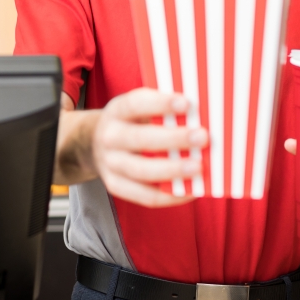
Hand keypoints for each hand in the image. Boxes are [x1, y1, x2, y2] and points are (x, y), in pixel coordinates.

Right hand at [93, 88, 207, 207]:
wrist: (96, 144)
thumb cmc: (132, 123)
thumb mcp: (139, 109)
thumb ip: (164, 111)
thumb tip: (204, 116)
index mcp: (117, 111)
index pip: (135, 104)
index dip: (160, 103)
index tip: (186, 103)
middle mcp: (110, 137)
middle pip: (140, 139)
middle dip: (173, 138)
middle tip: (202, 137)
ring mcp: (110, 164)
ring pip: (142, 171)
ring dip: (173, 170)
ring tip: (198, 167)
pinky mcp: (116, 186)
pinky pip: (146, 196)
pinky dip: (171, 195)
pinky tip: (192, 190)